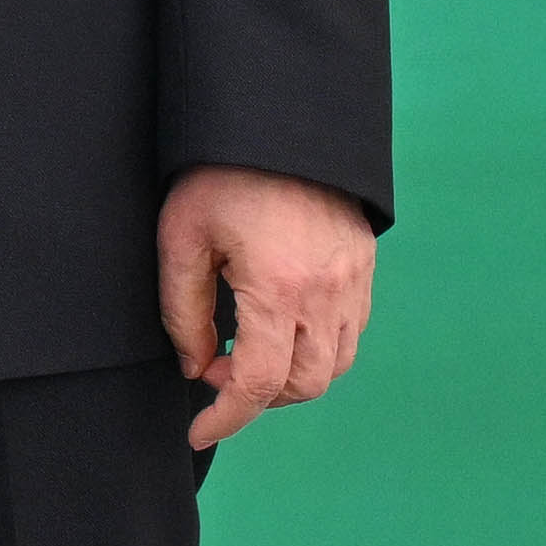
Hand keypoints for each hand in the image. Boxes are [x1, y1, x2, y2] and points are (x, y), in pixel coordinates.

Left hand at [157, 164, 376, 447]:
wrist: (280, 115)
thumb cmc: (221, 171)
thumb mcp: (182, 235)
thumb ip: (183, 310)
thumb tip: (196, 367)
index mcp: (279, 288)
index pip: (258, 384)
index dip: (226, 417)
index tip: (198, 430)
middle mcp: (326, 292)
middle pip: (303, 385)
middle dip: (257, 396)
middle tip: (215, 367)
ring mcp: (353, 279)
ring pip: (334, 364)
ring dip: (291, 376)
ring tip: (246, 350)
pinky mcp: (364, 264)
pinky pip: (351, 331)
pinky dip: (318, 347)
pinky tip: (281, 326)